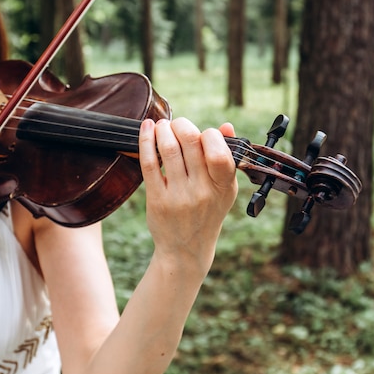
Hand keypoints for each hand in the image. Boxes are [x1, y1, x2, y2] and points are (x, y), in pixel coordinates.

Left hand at [139, 117, 237, 277]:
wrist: (186, 250)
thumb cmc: (207, 213)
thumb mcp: (225, 190)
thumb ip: (227, 158)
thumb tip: (226, 126)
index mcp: (223, 187)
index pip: (218, 151)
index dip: (209, 134)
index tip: (202, 134)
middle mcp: (202, 191)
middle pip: (191, 143)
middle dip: (181, 125)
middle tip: (176, 124)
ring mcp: (179, 196)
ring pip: (168, 149)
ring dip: (163, 130)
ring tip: (161, 126)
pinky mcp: (158, 199)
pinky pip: (150, 163)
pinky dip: (146, 141)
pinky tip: (147, 130)